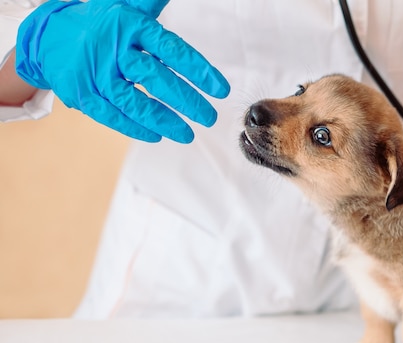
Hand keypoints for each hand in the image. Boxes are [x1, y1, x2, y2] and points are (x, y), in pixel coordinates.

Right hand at [15, 0, 229, 142]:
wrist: (49, 36)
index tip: (220, 89)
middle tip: (209, 117)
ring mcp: (97, 74)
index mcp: (131, 26)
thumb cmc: (101, 25)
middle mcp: (114, 49)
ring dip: (164, 120)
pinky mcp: (83, 94)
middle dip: (186, 101)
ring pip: (134, 102)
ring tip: (188, 134)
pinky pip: (112, 116)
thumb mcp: (129, 9)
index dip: (199, 70)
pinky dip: (135, 128)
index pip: (172, 49)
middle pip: (155, 78)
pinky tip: (157, 136)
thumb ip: (154, 4)